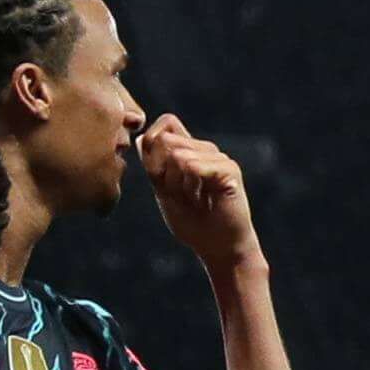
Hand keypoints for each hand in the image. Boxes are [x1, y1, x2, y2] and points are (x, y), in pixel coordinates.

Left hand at [138, 116, 262, 267]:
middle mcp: (205, 148)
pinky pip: (193, 166)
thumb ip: (152, 164)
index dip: (153, 146)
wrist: (216, 245)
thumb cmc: (191, 221)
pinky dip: (191, 188)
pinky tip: (204, 200)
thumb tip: (140, 137)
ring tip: (193, 199)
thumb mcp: (162, 190)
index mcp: (189, 150)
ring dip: (178, 184)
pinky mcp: (229, 169)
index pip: (166, 124)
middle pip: (166, 141)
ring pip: (178, 155)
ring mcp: (219, 157)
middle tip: (180, 195)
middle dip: (164, 173)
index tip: (158, 177)